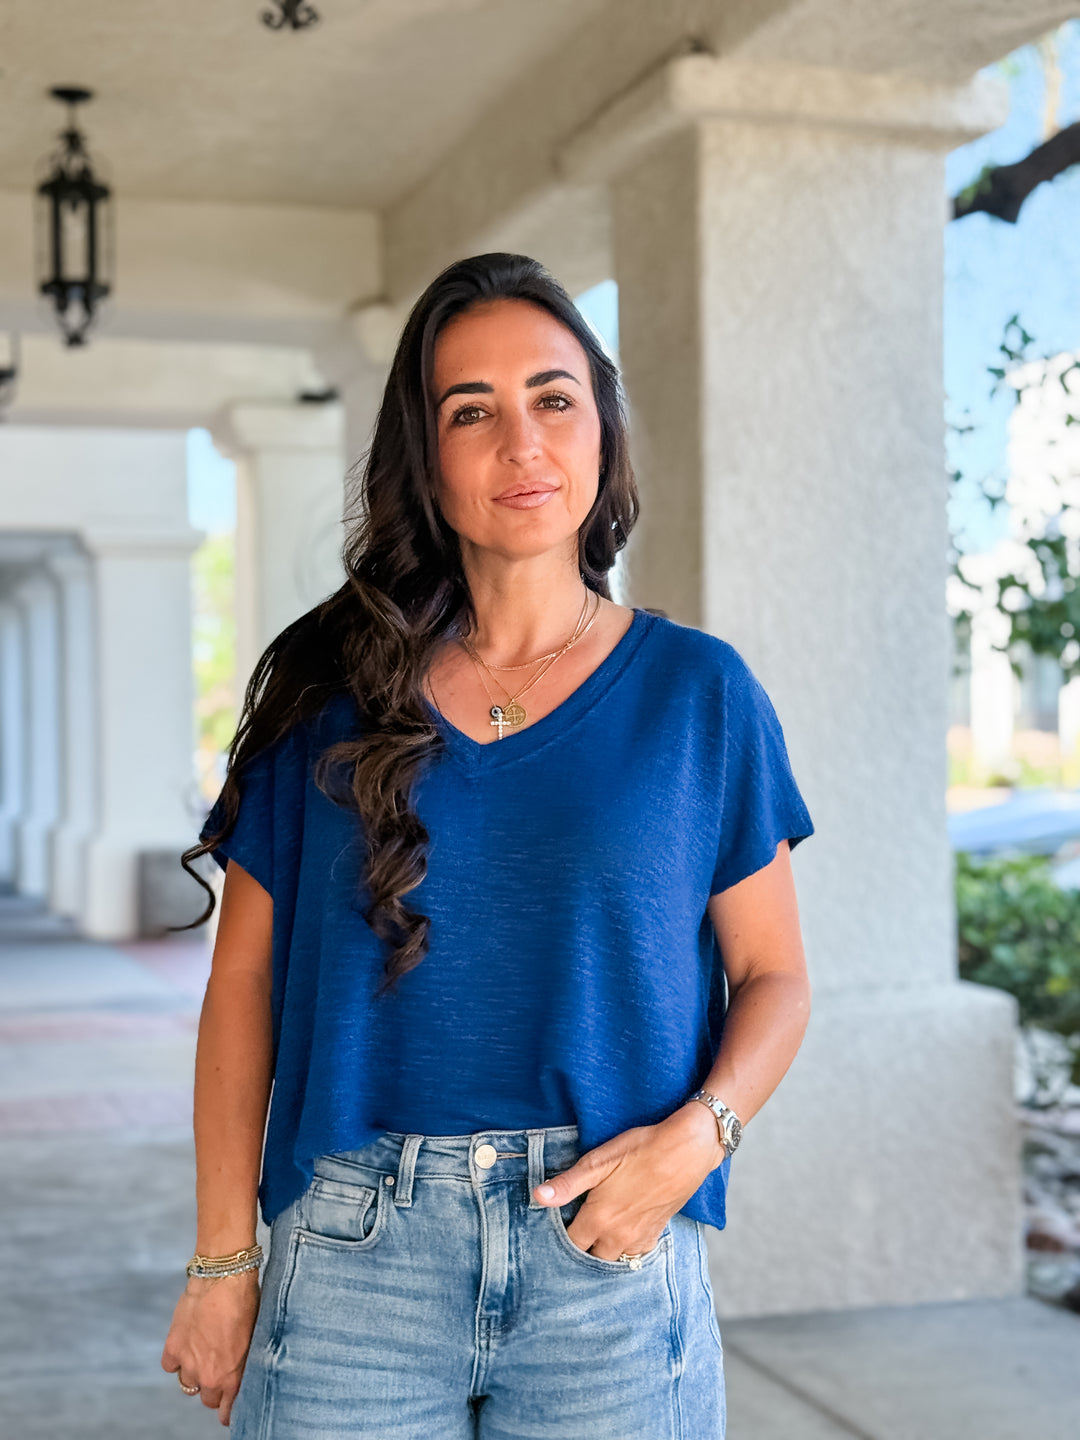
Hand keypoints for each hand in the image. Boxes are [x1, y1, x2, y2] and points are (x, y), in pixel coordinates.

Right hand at [161, 1269, 260, 1425]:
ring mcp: (188, 1363)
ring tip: (204, 1353)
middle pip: (207, 1399)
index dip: (227, 1410)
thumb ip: (243, 1362)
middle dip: (213, 1389)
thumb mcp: (253, 1338)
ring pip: (188, 1384)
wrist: (223, 1278)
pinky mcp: (173, 1348)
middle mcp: (208, 1376)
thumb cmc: (246, 1303)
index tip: (228, 1408)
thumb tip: (241, 1373)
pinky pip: (171, 1366)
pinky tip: (187, 1344)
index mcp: (232, 1376)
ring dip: (195, 1373)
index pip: (225, 1411)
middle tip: (218, 1372)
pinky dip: (177, 1358)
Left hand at [532, 1103, 725, 1259]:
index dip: (558, 1238)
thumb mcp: (599, 1161)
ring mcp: (639, 1237)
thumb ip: (568, 1183)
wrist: (686, 1150)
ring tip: (593, 1238)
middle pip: (590, 1258)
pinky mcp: (655, 1233)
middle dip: (579, 1250)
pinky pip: (635, 1255)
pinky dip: (625, 1251)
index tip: (553, 1228)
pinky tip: (620, 1235)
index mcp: (599, 1219)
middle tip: (573, 1232)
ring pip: (613, 1260)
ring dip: (601, 1253)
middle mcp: (617, 1236)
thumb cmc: (641, 1150)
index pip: (570, 1244)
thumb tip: (538, 1196)